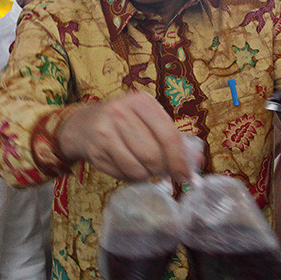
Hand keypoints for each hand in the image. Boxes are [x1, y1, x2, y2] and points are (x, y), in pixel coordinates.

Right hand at [57, 92, 188, 181]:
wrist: (83, 125)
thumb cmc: (124, 122)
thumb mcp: (147, 120)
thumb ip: (172, 137)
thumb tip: (197, 159)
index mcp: (141, 102)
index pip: (168, 136)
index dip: (179, 160)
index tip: (185, 176)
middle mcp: (121, 113)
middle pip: (153, 156)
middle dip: (161, 169)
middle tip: (161, 171)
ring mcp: (105, 132)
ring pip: (137, 169)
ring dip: (145, 175)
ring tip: (143, 167)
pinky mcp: (96, 151)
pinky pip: (122, 175)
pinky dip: (130, 177)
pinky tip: (127, 167)